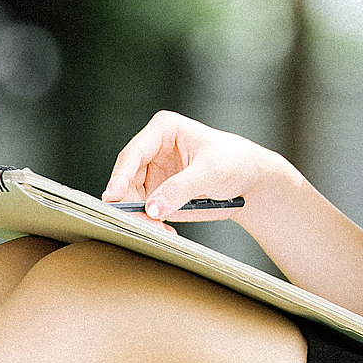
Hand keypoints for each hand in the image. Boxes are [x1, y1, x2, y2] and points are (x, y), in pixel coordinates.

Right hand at [103, 110, 275, 226]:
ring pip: (131, 199)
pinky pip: (143, 211)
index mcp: (163, 130)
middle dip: (132, 204)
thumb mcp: (211, 171)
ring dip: (141, 218)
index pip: (133, 153)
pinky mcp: (157, 193)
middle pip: (127, 180)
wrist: (249, 178)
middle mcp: (152, 150)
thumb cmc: (234, 161)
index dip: (120, 175)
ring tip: (162, 231)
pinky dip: (150, 224)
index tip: (113, 195)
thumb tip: (153, 207)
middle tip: (146, 224)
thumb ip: (181, 188)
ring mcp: (153, 173)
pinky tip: (166, 232)